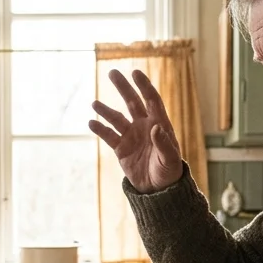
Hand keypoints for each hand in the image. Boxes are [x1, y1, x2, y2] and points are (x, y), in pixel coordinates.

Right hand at [88, 69, 183, 193]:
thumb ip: (164, 143)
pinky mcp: (121, 149)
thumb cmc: (169, 172)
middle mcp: (144, 126)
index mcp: (159, 124)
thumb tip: (155, 127)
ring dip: (106, 110)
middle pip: (132, 102)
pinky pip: (109, 136)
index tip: (135, 73)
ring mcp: (131, 136)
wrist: (158, 189)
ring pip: (117, 118)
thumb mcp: (170, 159)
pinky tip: (92, 122)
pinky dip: (100, 129)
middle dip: (123, 88)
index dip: (143, 86)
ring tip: (94, 103)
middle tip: (112, 73)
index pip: (151, 100)